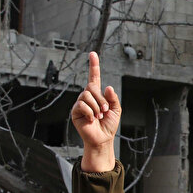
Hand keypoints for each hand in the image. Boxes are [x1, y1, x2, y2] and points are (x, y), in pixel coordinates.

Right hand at [71, 52, 120, 172]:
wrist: (102, 138)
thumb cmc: (108, 125)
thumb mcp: (116, 109)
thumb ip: (113, 97)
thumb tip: (107, 87)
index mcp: (97, 95)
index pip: (94, 77)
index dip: (94, 65)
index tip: (93, 54)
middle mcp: (87, 97)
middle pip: (91, 88)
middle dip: (101, 100)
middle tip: (105, 111)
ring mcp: (80, 103)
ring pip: (87, 96)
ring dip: (97, 107)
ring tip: (99, 116)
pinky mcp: (75, 112)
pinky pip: (82, 105)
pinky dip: (90, 112)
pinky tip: (92, 119)